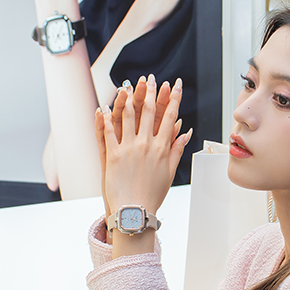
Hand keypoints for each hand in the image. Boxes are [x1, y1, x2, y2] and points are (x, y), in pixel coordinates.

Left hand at [95, 75, 191, 223]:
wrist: (134, 212)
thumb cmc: (153, 195)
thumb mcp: (170, 172)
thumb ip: (177, 149)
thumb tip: (186, 132)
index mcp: (163, 148)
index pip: (170, 117)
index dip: (173, 98)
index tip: (175, 84)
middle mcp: (147, 145)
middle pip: (150, 112)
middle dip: (151, 92)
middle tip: (151, 78)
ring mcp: (129, 148)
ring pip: (128, 116)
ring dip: (129, 98)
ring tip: (129, 85)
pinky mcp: (113, 155)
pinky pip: (108, 131)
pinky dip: (105, 117)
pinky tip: (104, 106)